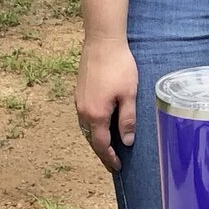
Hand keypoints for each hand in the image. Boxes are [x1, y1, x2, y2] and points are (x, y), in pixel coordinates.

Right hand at [75, 34, 138, 171]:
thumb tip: (126, 141)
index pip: (101, 145)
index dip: (109, 158)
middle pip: (91, 139)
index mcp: (96, 115)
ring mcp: (79, 101)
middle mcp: (83, 111)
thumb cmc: (119, 66)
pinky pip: (84, 117)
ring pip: (86, 128)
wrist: (102, 41)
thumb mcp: (129, 95)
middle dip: (102, 152)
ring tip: (108, 147)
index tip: (118, 167)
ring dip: (96, 139)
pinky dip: (93, 127)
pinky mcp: (79, 92)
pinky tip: (101, 125)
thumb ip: (127, 120)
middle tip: (113, 163)